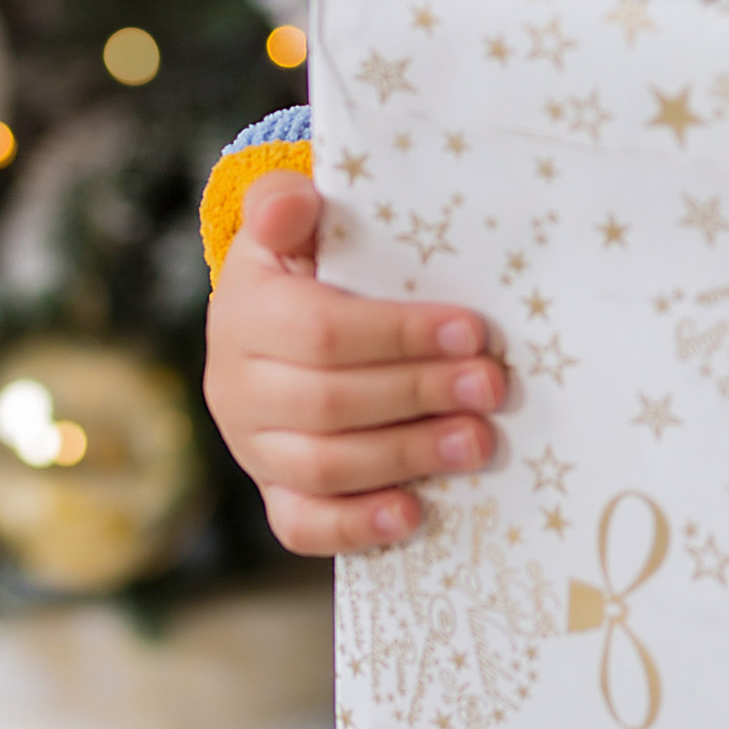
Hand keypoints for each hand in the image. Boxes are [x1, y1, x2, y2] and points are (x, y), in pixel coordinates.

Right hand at [201, 169, 508, 556]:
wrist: (278, 313)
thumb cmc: (308, 260)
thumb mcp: (291, 219)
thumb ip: (286, 204)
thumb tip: (296, 202)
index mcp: (244, 312)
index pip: (320, 331)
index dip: (399, 335)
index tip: (472, 332)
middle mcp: (235, 386)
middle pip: (328, 404)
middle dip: (418, 396)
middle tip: (492, 388)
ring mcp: (252, 446)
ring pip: (322, 466)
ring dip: (407, 457)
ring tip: (477, 442)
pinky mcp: (273, 490)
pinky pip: (301, 524)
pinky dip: (357, 526)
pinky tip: (414, 515)